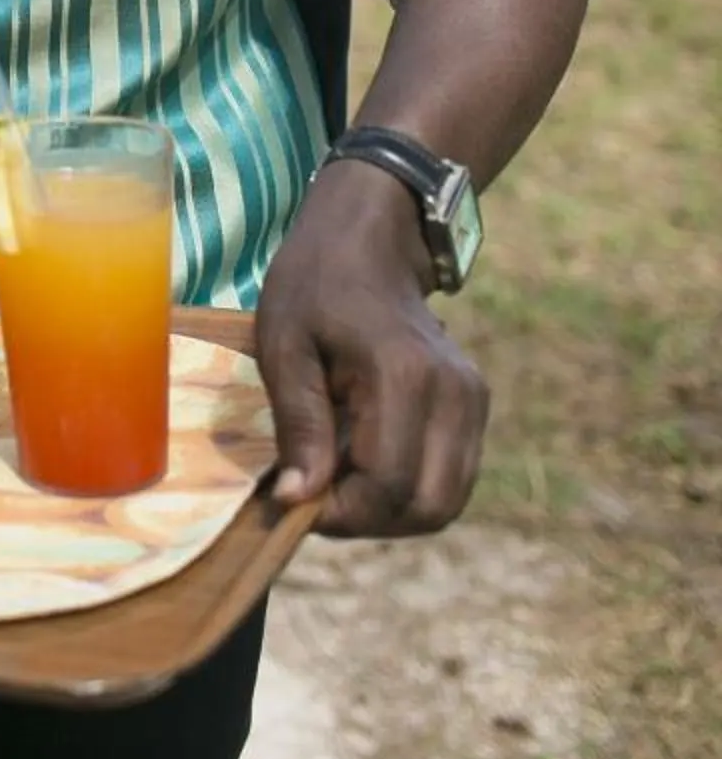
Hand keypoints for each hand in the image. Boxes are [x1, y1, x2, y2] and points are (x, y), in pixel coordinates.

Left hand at [254, 159, 488, 536]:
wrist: (370, 239)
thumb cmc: (315, 285)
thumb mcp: (283, 345)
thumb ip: (297, 423)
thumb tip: (298, 500)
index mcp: (405, 374)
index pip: (387, 483)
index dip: (341, 511)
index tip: (295, 498)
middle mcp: (455, 393)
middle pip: (427, 506)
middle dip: (368, 520)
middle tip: (317, 495)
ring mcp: (473, 400)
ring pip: (445, 503)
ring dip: (391, 512)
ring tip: (340, 479)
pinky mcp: (476, 406)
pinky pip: (451, 480)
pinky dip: (410, 491)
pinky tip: (367, 462)